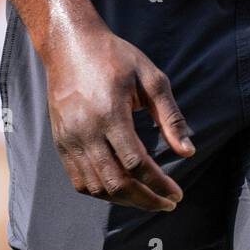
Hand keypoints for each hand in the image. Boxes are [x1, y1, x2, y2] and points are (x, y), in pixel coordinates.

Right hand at [43, 23, 194, 211]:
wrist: (71, 46)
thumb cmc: (116, 57)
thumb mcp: (151, 77)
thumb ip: (170, 116)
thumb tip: (188, 151)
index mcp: (111, 112)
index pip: (136, 163)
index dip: (159, 184)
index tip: (177, 194)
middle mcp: (86, 131)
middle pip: (116, 182)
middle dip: (145, 200)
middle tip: (167, 203)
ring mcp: (70, 139)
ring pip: (97, 187)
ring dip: (125, 201)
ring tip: (148, 199)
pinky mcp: (61, 143)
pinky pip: (79, 181)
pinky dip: (101, 193)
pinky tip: (121, 190)